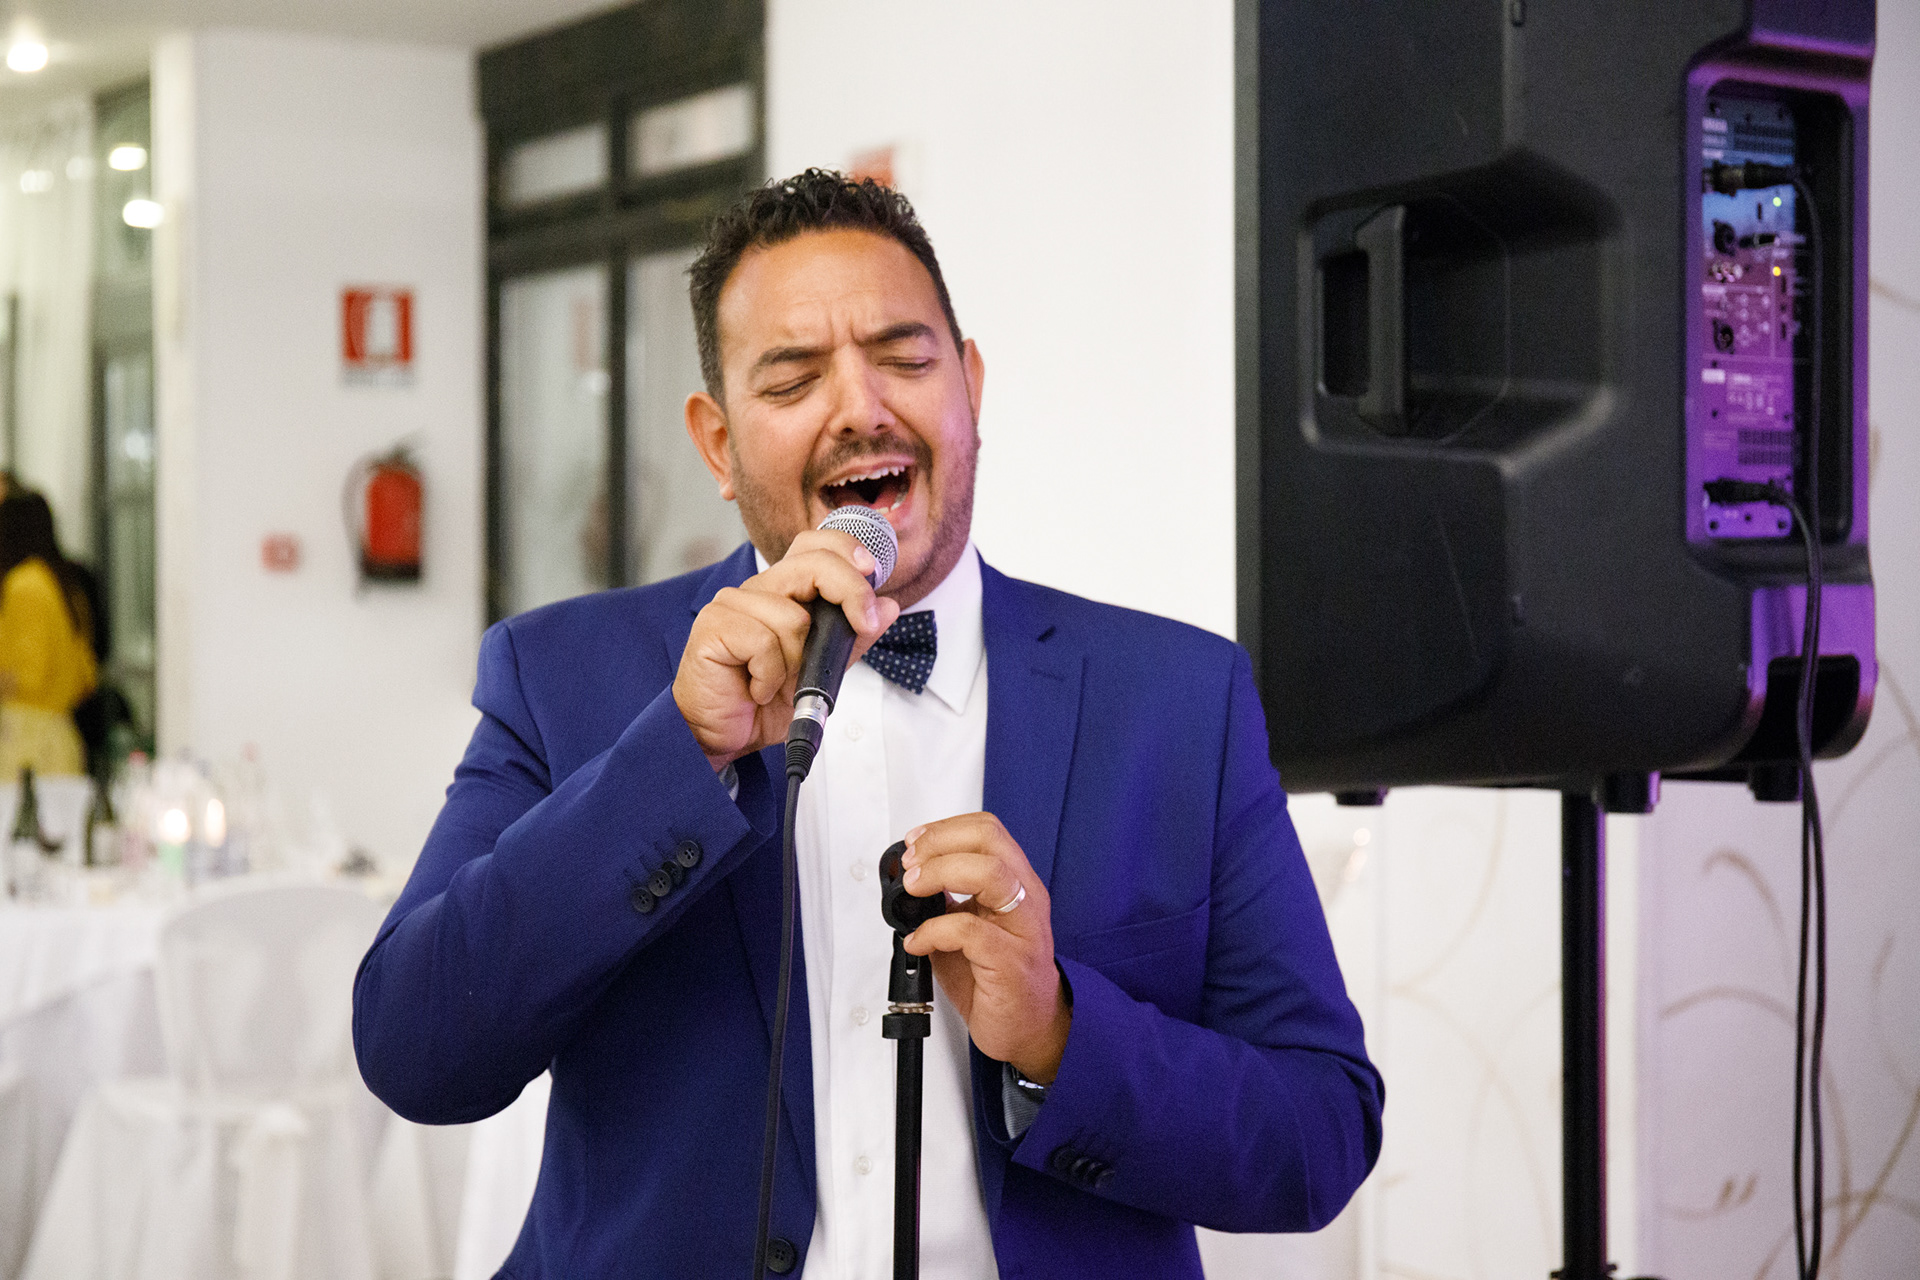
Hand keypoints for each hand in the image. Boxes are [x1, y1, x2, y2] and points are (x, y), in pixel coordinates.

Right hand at [673, 530, 901, 767]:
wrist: (721, 736)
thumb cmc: (763, 701)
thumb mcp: (822, 671)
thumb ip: (852, 639)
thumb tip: (888, 608)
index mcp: (784, 591)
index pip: (815, 545)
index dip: (846, 548)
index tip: (873, 572)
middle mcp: (758, 589)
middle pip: (813, 564)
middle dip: (850, 593)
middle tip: (863, 625)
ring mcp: (733, 604)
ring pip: (793, 617)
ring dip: (795, 662)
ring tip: (775, 682)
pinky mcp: (714, 626)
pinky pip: (764, 643)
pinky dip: (769, 676)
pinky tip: (755, 689)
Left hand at [899, 813, 1070, 1082]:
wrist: (1033, 1028)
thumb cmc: (1001, 979)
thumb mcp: (972, 928)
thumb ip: (946, 902)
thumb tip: (906, 881)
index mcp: (1018, 883)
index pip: (987, 830)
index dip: (944, 829)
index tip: (914, 843)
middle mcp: (1026, 899)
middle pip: (989, 841)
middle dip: (939, 844)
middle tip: (911, 865)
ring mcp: (1023, 929)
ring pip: (989, 873)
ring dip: (940, 873)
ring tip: (914, 889)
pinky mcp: (1011, 962)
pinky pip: (969, 931)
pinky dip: (933, 931)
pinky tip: (919, 941)